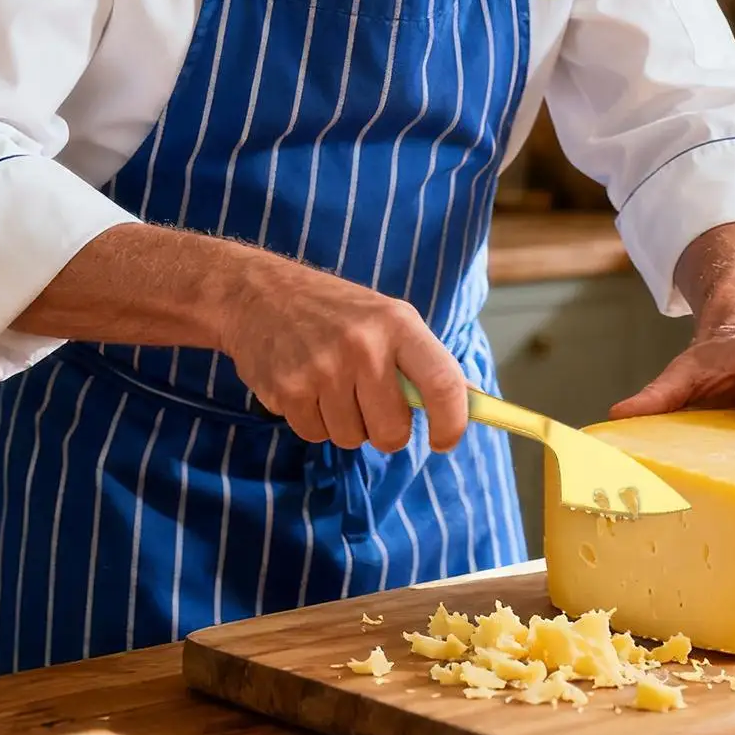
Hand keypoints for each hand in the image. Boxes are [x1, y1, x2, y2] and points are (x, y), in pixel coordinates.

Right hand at [217, 264, 468, 453]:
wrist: (259, 294)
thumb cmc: (337, 311)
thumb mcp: (389, 318)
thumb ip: (427, 361)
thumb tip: (475, 403)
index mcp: (398, 323)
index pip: (443, 382)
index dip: (452, 422)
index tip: (445, 440)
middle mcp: (363, 346)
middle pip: (393, 430)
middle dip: (387, 431)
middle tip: (373, 405)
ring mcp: (322, 369)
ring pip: (352, 438)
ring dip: (346, 424)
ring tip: (333, 385)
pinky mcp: (288, 390)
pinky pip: (316, 435)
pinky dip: (315, 421)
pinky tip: (307, 386)